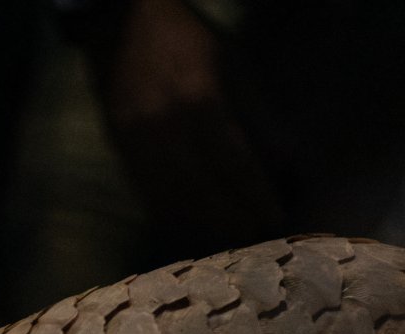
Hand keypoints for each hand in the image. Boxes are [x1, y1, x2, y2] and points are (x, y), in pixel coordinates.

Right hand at [82, 0, 283, 246]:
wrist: (122, 26)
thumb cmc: (188, 41)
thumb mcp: (232, 66)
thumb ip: (258, 115)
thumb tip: (284, 163)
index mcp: (199, 101)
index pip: (234, 164)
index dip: (256, 195)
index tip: (275, 217)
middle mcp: (165, 128)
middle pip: (201, 191)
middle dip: (230, 218)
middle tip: (253, 234)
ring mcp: (137, 142)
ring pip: (171, 199)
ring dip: (201, 223)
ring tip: (226, 236)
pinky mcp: (119, 149)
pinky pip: (146, 193)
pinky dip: (171, 213)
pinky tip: (189, 223)